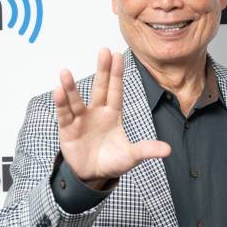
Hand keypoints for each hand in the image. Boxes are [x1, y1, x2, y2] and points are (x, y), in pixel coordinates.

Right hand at [53, 48, 170, 189]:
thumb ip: (146, 150)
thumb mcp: (131, 156)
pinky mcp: (67, 129)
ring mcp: (81, 119)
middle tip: (103, 51)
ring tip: (65, 72)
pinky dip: (61, 104)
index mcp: (113, 114)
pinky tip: (58, 92)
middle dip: (102, 71)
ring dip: (70, 87)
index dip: (117, 74)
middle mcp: (96, 112)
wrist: (91, 175)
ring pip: (76, 100)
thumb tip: (168, 149)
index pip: (116, 91)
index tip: (117, 55)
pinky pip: (64, 114)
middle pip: (99, 88)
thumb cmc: (111, 161)